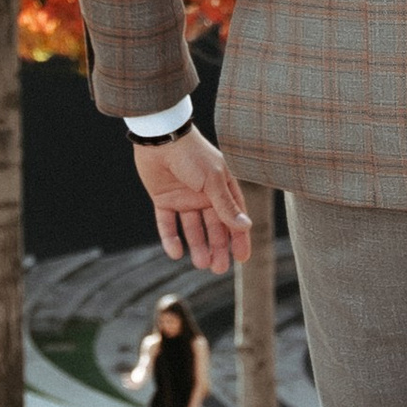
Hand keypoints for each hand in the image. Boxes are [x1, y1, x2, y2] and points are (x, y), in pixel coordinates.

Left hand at [132, 126, 253, 271]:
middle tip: (219, 268)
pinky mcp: (163, 200)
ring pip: (193, 228)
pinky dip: (171, 238)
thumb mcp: (213, 181)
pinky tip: (176, 252)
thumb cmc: (192, 155)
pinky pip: (168, 224)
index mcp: (222, 188)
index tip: (242, 258)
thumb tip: (245, 227)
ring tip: (201, 264)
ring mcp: (184, 198)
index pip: (234, 217)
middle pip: (214, 227)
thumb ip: (226, 206)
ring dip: (198, 246)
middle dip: (218, 247)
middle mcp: (204, 195)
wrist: (160, 138)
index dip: (239, 238)